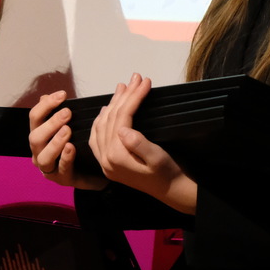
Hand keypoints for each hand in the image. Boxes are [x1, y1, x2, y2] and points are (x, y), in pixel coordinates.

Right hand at [28, 90, 106, 189]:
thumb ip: (59, 114)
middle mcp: (39, 152)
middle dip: (50, 123)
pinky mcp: (62, 180)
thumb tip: (46, 96)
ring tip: (68, 130)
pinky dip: (65, 157)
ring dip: (55, 142)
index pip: (34, 118)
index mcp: (39, 136)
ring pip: (44, 156)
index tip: (62, 95)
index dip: (46, 105)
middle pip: (34, 137)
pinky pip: (61, 169)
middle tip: (68, 113)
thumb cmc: (78, 147)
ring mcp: (48, 168)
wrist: (94, 171)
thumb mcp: (71, 127)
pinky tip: (72, 148)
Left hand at [87, 73, 195, 213]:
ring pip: (101, 126)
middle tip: (135, 78)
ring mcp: (104, 161)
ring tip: (123, 87)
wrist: (171, 192)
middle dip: (123, 96)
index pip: (121, 118)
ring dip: (111, 105)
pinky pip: (97, 137)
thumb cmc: (167, 174)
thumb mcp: (157, 158)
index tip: (144, 81)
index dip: (132, 97)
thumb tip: (123, 127)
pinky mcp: (108, 162)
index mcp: (116, 157)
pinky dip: (102, 120)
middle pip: (110, 119)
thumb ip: (139, 144)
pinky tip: (108, 109)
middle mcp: (105, 159)